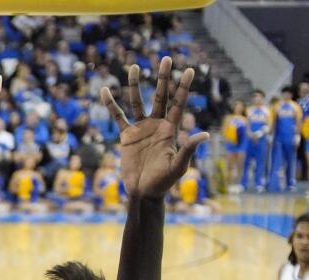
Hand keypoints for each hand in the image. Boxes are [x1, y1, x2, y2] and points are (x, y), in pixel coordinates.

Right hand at [102, 56, 208, 198]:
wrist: (144, 192)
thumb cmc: (164, 182)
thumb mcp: (179, 166)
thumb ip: (188, 149)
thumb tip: (203, 135)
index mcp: (171, 129)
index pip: (178, 103)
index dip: (183, 87)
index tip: (189, 70)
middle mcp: (157, 125)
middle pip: (161, 96)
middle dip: (164, 78)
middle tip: (166, 59)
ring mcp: (141, 129)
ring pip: (137, 102)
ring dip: (136, 85)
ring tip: (134, 67)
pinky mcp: (126, 137)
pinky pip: (117, 117)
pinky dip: (111, 105)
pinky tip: (105, 91)